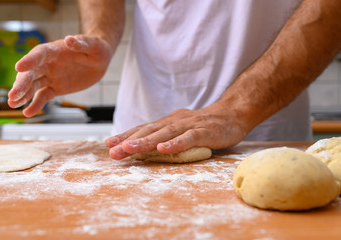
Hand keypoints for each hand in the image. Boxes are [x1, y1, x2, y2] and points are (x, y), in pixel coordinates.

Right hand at [8, 34, 112, 116]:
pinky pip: (44, 96)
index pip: (40, 54)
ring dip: (23, 94)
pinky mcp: (56, 88)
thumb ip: (82, 43)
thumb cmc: (96, 48)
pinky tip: (28, 113)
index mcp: (55, 50)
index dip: (30, 60)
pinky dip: (36, 104)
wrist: (100, 60)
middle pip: (32, 72)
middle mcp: (48, 63)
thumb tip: (69, 40)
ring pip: (34, 85)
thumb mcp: (94, 45)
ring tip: (13, 104)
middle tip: (13, 95)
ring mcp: (51, 76)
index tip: (18, 67)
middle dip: (22, 83)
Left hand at [105, 103, 246, 159]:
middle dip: (129, 140)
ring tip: (129, 148)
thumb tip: (146, 147)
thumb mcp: (182, 130)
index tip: (109, 144)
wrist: (232, 114)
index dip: (126, 135)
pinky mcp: (204, 131)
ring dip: (146, 141)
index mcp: (169, 122)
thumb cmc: (205, 125)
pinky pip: (188, 138)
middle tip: (112, 151)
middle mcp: (175, 121)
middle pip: (149, 130)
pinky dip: (175, 144)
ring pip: (165, 133)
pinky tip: (163, 149)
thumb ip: (167, 136)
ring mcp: (190, 125)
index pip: (144, 128)